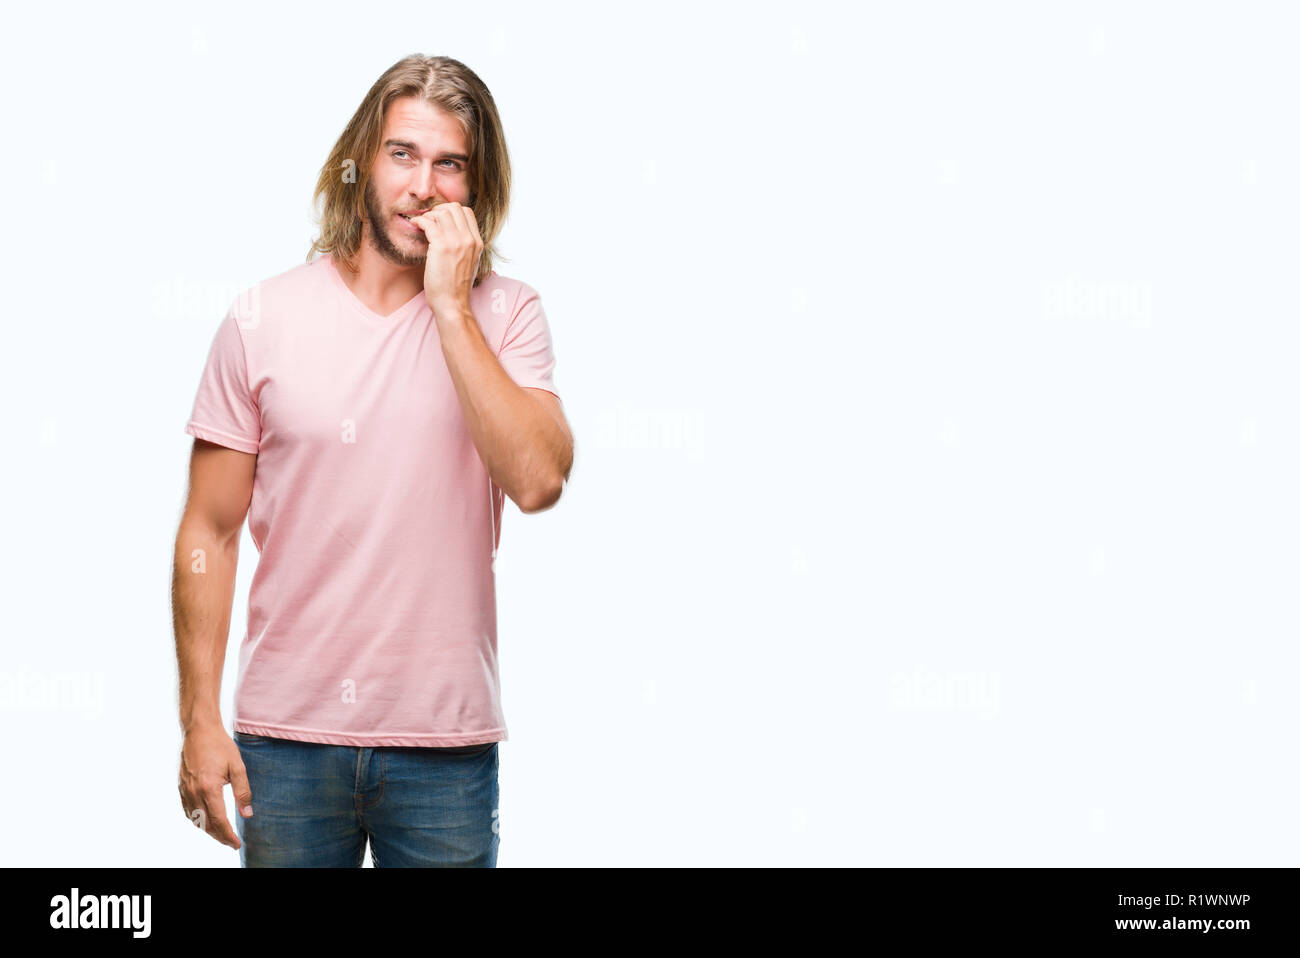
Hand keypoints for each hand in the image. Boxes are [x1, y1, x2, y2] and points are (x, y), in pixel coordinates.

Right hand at [178, 723, 251, 849]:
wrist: (199, 731)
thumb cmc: (220, 746)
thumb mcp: (238, 767)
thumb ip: (243, 791)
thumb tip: (247, 814)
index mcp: (209, 788)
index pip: (219, 820)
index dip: (228, 835)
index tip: (237, 843)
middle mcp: (194, 792)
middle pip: (206, 824)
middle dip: (219, 836)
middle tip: (231, 842)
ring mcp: (185, 790)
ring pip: (195, 820)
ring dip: (208, 830)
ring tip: (222, 834)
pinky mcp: (181, 787)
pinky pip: (188, 810)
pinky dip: (197, 820)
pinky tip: (206, 820)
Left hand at [409, 201, 483, 317]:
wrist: (452, 303)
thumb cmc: (455, 287)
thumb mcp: (468, 263)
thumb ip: (464, 247)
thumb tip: (452, 233)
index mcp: (477, 243)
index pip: (466, 212)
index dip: (450, 211)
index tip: (439, 219)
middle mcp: (469, 239)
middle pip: (455, 207)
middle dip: (439, 209)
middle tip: (429, 219)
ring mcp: (457, 242)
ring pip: (442, 212)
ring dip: (428, 215)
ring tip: (421, 224)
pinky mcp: (442, 246)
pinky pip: (429, 222)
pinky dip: (420, 221)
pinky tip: (415, 226)